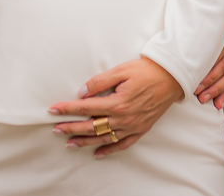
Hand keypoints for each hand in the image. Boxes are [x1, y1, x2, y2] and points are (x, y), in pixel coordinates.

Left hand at [48, 56, 183, 157]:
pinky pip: (122, 144)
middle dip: (71, 128)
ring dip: (85, 142)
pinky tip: (97, 153)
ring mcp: (132, 126)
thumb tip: (81, 93)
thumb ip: (99, 82)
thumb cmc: (146, 71)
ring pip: (104, 138)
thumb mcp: (121, 70)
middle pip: (91, 127)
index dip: (67, 109)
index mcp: (117, 102)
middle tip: (56, 129)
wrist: (171, 77)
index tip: (53, 110)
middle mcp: (124, 118)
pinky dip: (109, 150)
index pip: (86, 108)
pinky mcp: (140, 130)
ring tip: (70, 144)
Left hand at [195, 19, 223, 108]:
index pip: (221, 48)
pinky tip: (218, 103)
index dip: (208, 63)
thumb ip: (192, 25)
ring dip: (216, 89)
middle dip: (209, 80)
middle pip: (223, 64)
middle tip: (196, 90)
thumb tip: (172, 36)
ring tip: (203, 99)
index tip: (195, 73)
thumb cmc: (198, 21)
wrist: (213, 17)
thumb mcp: (197, 20)